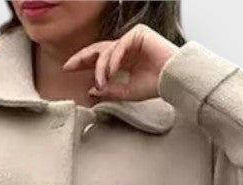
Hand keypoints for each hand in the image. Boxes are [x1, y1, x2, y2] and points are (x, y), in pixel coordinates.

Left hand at [62, 24, 177, 102]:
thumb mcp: (128, 92)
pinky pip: (119, 46)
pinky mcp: (138, 33)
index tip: (68, 68)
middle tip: (69, 66)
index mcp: (123, 60)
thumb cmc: (156, 86)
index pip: (99, 58)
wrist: (174, 79)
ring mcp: (132, 39)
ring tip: (101, 82)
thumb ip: (110, 90)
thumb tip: (92, 90)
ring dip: (101, 68)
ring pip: (107, 50)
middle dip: (82, 58)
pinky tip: (111, 72)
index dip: (83, 62)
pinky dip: (113, 60)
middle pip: (98, 49)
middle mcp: (126, 48)